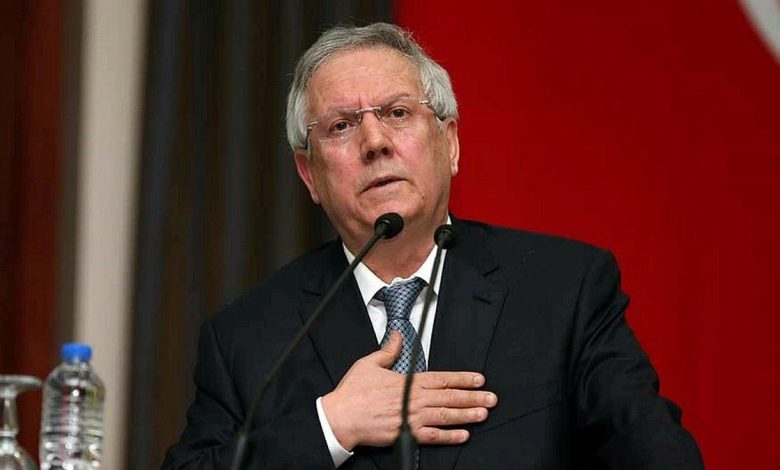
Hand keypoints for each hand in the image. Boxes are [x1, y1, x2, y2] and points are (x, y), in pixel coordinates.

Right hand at [321, 331, 497, 450]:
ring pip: (446, 416)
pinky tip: (463, 435)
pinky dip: (449, 436)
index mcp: (408, 381)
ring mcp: (412, 418)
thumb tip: (397, 336)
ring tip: (483, 414)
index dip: (462, 378)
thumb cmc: (353, 392)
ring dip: (467, 415)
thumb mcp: (369, 364)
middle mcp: (414, 399)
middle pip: (449, 397)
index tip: (479, 379)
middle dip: (473, 397)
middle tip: (491, 398)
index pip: (442, 378)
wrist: (342, 418)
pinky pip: (433, 436)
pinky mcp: (406, 435)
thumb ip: (388, 351)